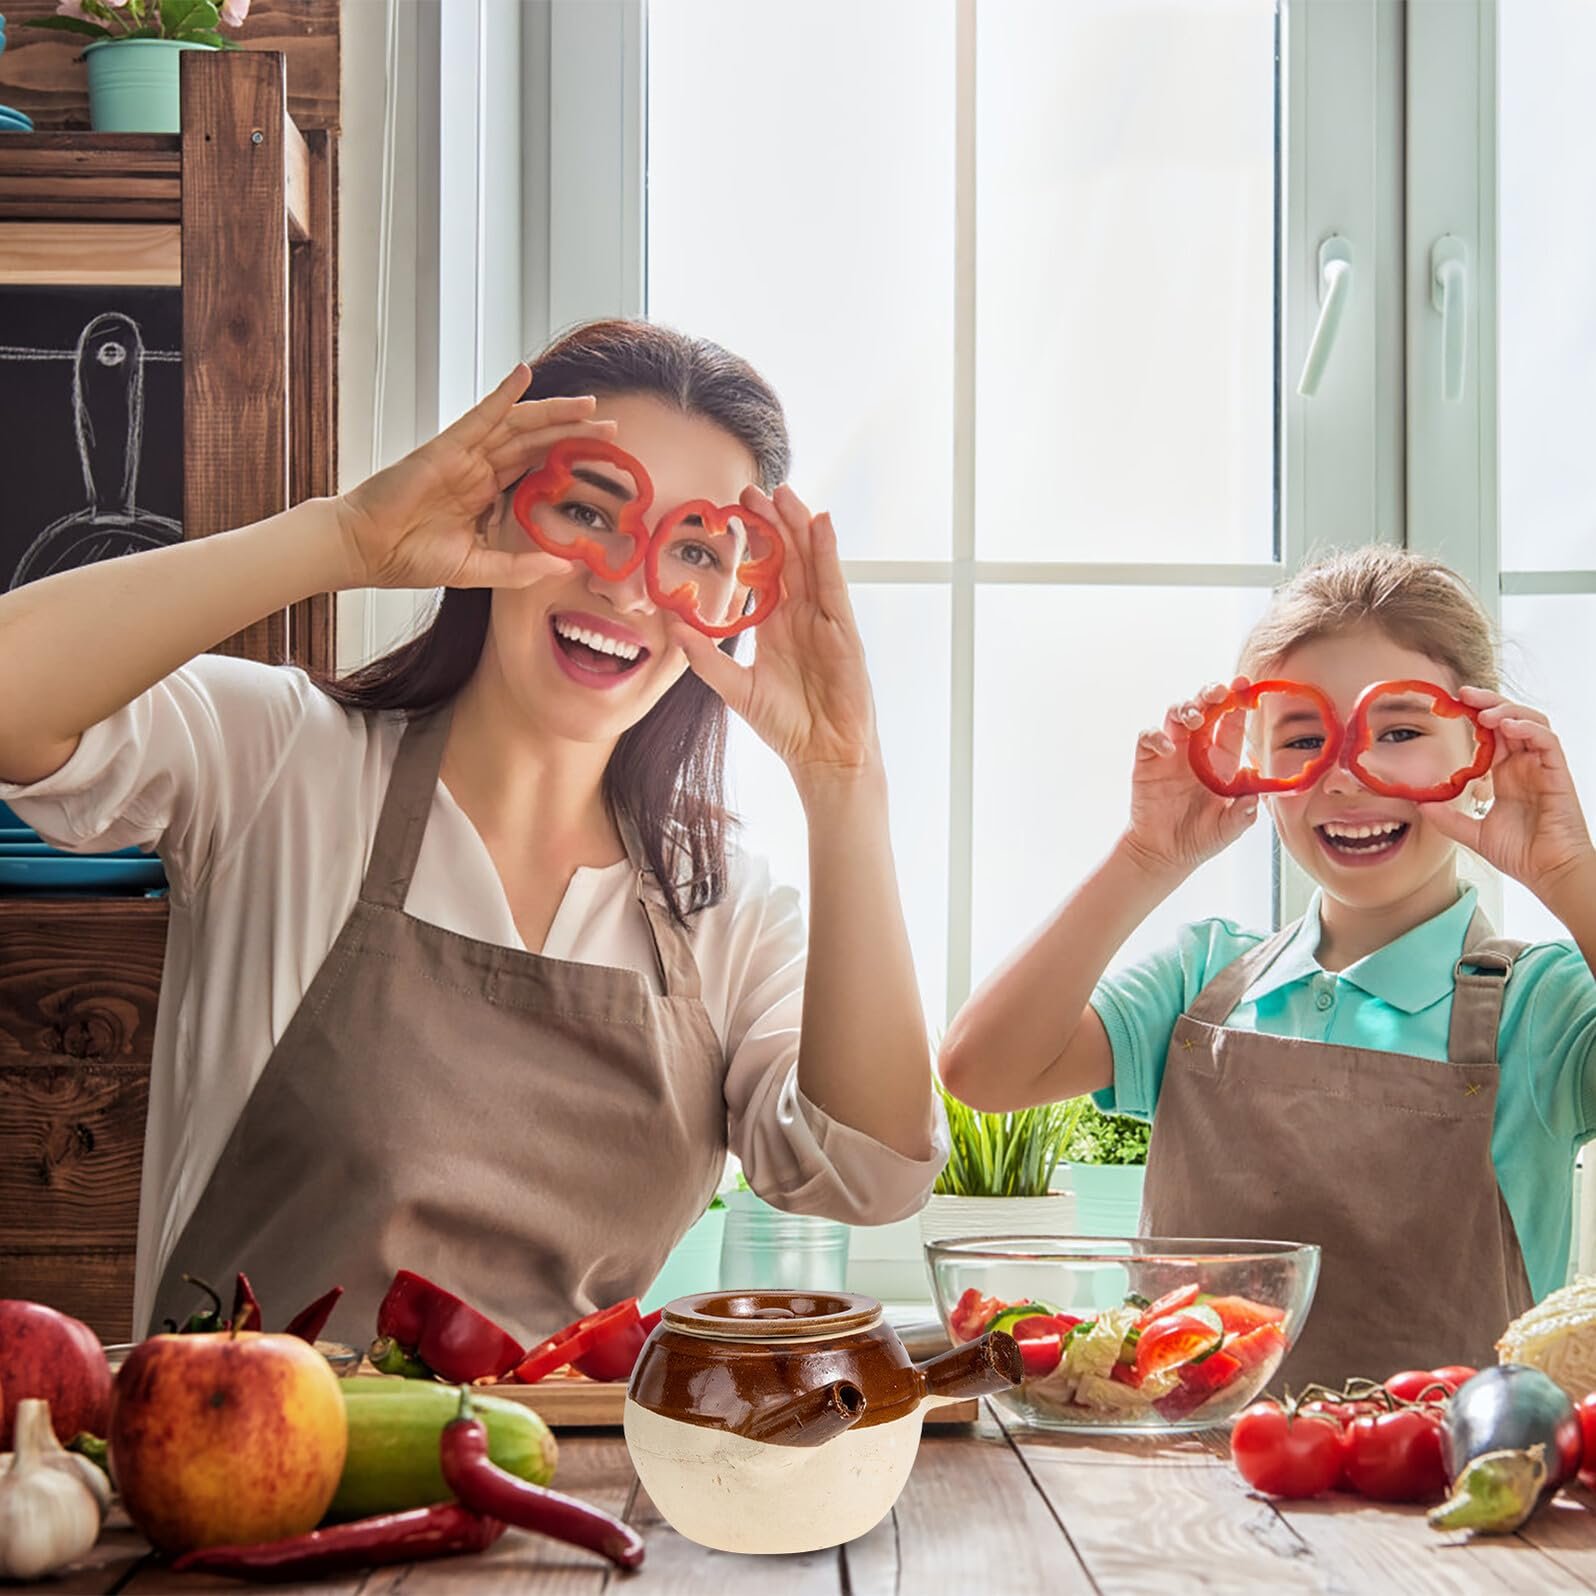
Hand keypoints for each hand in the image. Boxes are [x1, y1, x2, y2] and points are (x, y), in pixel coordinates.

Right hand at [335, 365, 616, 590]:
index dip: (570, 462)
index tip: (605, 461)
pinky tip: (524, 375)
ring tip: (588, 404)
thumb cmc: (411, 557)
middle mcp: (479, 470)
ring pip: (518, 426)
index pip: (537, 471)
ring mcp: (464, 455)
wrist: (367, 550)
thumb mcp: (478, 568)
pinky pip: (481, 415)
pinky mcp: (446, 447)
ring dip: (553, 412)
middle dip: (575, 433)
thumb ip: (519, 566)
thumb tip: (563, 566)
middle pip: (536, 443)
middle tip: (613, 427)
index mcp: (487, 495)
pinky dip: (503, 395)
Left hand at [666, 484, 881, 795]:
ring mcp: (825, 620)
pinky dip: (829, 553)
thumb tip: (672, 627)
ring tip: (784, 493)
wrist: (822, 755)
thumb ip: (705, 658)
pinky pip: (835, 584)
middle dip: (773, 522)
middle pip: (789, 557)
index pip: (764, 572)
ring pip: (812, 561)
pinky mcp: (844, 630)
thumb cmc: (786, 725)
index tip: (731, 511)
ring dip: (799, 526)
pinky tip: (821, 525)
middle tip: (751, 489)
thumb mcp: (736, 688)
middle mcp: (802, 616)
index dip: (751, 541)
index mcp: (777, 625)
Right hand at [1121, 678, 1259, 879]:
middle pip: (1203, 708)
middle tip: (1220, 691)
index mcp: (1221, 760)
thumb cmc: (1199, 838)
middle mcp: (1196, 750)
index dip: (1238, 702)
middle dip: (1211, 693)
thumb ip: (1243, 814)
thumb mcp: (1228, 829)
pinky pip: (1148, 737)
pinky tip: (1167, 748)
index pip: (1231, 722)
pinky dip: (1156, 736)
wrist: (1164, 853)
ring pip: (1176, 714)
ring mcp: (1170, 753)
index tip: (1245, 687)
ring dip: (1186, 708)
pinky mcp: (1147, 762)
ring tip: (1195, 719)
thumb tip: (1256, 798)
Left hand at [1419, 687, 1593, 898]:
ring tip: (1484, 712)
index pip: (1491, 734)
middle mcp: (1524, 765)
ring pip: (1531, 722)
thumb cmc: (1520, 854)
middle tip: (1463, 694)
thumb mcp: (1474, 834)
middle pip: (1510, 719)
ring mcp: (1542, 767)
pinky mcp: (1558, 774)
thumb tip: (1419, 806)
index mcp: (1506, 774)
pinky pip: (1547, 741)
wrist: (1548, 873)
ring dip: (1508, 711)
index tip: (1450, 704)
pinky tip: (1508, 727)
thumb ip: (1449, 819)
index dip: (1474, 716)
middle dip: (1488, 702)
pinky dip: (1528, 729)